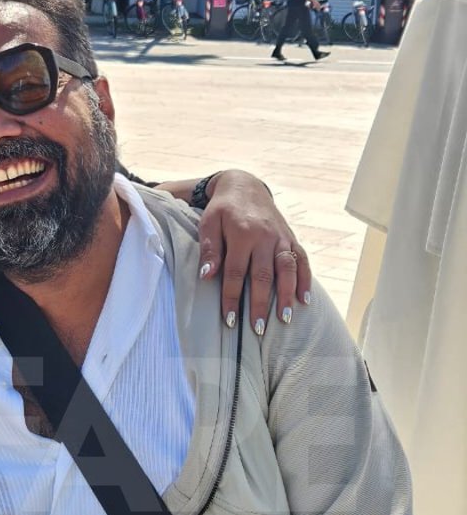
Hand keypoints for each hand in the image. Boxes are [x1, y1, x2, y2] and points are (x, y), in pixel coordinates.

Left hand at [197, 170, 310, 332]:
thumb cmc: (221, 209)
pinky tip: (305, 299)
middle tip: (258, 329)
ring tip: (285, 319)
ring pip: (287, 269)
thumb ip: (210, 250)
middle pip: (263, 275)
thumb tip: (208, 276)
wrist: (244, 185)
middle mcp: (264, 236)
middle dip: (261, 304)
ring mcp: (280, 237)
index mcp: (241, 233)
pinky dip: (305, 279)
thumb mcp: (208, 223)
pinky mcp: (290, 237)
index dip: (233, 297)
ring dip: (287, 295)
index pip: (236, 272)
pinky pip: (301, 259)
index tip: (230, 320)